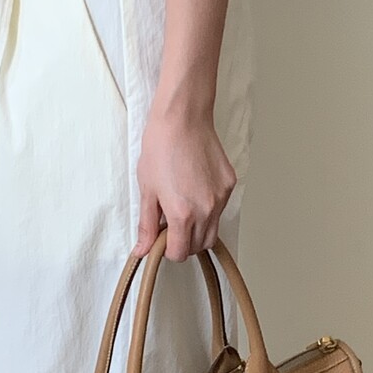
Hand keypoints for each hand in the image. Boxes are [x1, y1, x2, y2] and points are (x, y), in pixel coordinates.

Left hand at [134, 102, 236, 261]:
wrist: (182, 119)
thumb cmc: (160, 148)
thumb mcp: (147, 190)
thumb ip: (147, 225)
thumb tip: (142, 250)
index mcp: (183, 214)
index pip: (179, 253)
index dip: (167, 250)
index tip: (160, 237)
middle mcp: (207, 210)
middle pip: (198, 246)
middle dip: (183, 242)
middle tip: (169, 224)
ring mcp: (221, 198)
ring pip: (213, 230)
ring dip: (198, 229)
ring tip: (183, 208)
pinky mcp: (229, 185)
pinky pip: (220, 209)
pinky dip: (208, 209)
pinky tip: (195, 190)